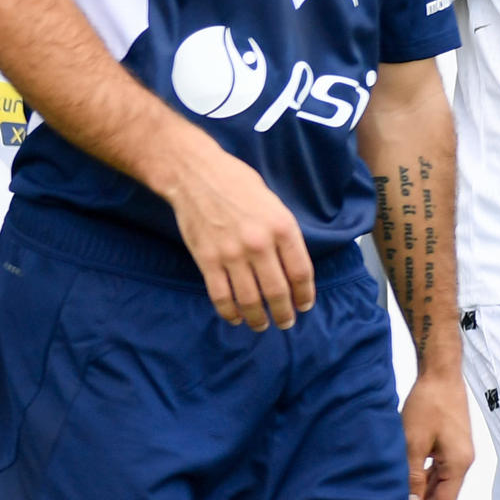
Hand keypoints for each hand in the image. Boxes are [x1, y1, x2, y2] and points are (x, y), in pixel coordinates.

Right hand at [163, 144, 313, 330]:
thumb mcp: (273, 203)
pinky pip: (221, 296)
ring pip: (250, 300)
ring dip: (258, 318)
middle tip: (285, 322)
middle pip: (278, 292)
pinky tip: (235, 318)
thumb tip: (290, 266)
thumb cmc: (237, 183)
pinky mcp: (207, 260)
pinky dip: (230, 312)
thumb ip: (283, 234)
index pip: (301, 273)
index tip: (304, 305)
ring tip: (261, 325)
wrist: (195, 174)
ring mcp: (231, 254)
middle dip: (284, 313)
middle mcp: (259, 243)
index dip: (305, 295)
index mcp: (282, 227)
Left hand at [399, 366, 473, 499]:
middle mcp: (462, 460)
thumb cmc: (427, 405)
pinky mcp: (449, 442)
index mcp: (459, 463)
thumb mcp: (413, 442)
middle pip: (443, 493)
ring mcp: (457, 451)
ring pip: (439, 481)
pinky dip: (422, 476)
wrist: (440, 373)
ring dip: (421, 492)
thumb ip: (412, 475)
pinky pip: (436, 467)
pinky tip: (406, 479)